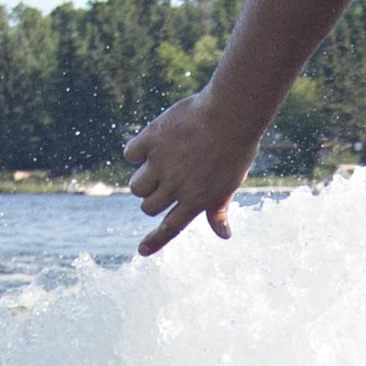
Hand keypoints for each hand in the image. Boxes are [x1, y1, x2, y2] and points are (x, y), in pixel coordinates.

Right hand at [124, 95, 260, 256]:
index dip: (155, 241)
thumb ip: (218, 210)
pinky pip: (130, 153)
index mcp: (196, 200)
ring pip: (136, 186)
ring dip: (143, 178)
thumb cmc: (235, 149)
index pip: (171, 227)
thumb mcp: (230, 183)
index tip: (142, 251)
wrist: (231, 114)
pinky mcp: (152, 139)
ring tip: (160, 160)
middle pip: (148, 207)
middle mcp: (176, 186)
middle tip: (167, 179)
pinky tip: (153, 140)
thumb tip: (224, 236)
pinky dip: (137, 149)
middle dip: (153, 197)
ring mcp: (161, 163)